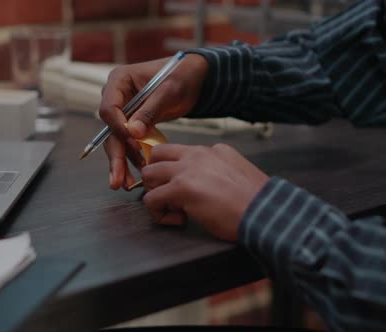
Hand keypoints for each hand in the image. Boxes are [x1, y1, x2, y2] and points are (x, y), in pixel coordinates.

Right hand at [99, 54, 208, 189]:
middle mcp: (116, 97)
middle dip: (115, 156)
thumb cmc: (180, 74)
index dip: (119, 128)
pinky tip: (137, 175)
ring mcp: (123, 112)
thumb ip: (149, 111)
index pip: (109, 108)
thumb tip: (133, 133)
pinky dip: (133, 159)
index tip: (133, 142)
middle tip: (117, 178)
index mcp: (118, 81)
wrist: (192, 77)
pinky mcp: (132, 124)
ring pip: (117, 141)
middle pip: (109, 130)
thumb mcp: (168, 91)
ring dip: (121, 163)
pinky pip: (129, 143)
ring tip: (125, 184)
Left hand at [141, 143, 269, 241]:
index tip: (180, 188)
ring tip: (174, 209)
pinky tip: (180, 220)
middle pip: (156, 155)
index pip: (178, 151)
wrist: (266, 213)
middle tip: (169, 196)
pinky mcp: (180, 188)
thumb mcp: (237, 174)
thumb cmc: (256, 203)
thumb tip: (200, 186)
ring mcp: (187, 169)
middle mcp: (197, 154)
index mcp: (213, 150)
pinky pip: (151, 199)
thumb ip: (216, 172)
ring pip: (148, 174)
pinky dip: (159, 213)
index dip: (173, 171)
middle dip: (156, 177)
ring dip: (155, 193)